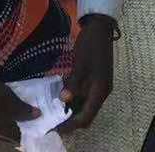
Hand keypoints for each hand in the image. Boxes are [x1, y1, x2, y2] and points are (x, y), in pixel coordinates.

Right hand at [0, 65, 38, 142]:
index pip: (17, 138)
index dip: (27, 131)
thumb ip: (23, 111)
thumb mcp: (10, 99)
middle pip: (5, 135)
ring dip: (3, 121)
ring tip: (11, 109)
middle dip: (15, 126)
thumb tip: (38, 115)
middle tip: (24, 114)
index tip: (34, 123)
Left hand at [58, 16, 116, 132]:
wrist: (99, 27)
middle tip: (52, 121)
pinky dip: (74, 98)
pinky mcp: (96, 80)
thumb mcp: (80, 63)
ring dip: (71, 109)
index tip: (55, 128)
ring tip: (54, 110)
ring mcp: (100, 86)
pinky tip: (61, 94)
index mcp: (100, 90)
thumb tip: (64, 100)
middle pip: (86, 114)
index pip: (86, 117)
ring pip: (85, 105)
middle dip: (70, 120)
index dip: (71, 125)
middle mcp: (102, 92)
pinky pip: (85, 96)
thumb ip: (73, 83)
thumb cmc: (90, 44)